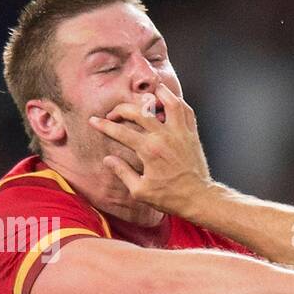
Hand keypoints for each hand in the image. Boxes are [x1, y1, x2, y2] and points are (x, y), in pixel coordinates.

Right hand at [90, 86, 212, 218]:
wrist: (198, 198)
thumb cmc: (170, 197)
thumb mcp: (140, 191)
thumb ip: (122, 172)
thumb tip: (108, 159)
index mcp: (149, 150)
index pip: (120, 131)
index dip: (104, 125)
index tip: (94, 121)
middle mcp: (164, 136)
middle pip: (139, 111)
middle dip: (122, 109)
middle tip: (114, 113)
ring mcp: (180, 133)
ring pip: (170, 102)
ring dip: (157, 94)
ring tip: (146, 94)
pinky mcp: (192, 135)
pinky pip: (187, 111)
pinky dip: (178, 103)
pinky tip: (169, 102)